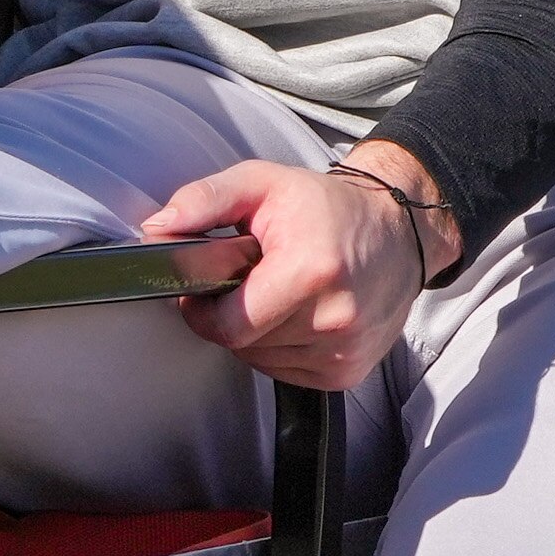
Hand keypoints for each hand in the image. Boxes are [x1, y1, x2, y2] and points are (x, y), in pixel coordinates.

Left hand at [150, 142, 459, 394]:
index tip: (200, 290)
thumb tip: (157, 229)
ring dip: (255, 331)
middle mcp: (335, 319)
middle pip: (242, 343)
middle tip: (249, 278)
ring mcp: (344, 351)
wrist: (397, 231)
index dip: (202, 310)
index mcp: (311, 272)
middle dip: (230, 313)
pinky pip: (286, 371)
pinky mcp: (348, 371)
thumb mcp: (262, 183)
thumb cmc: (327, 208)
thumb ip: (205, 201)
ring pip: (260, 359)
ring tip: (278, 291)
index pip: (228, 325)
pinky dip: (279, 347)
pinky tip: (295, 313)